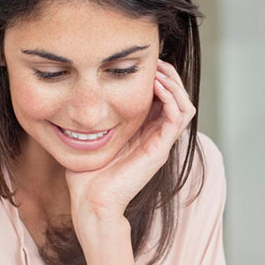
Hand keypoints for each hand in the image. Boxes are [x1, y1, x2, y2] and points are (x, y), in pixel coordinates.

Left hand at [65, 59, 195, 226]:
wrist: (91, 203)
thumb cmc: (86, 176)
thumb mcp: (90, 138)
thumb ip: (94, 119)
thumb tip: (79, 97)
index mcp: (143, 133)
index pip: (163, 99)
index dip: (159, 78)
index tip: (142, 63)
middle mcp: (156, 137)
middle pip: (178, 99)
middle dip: (169, 76)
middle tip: (154, 61)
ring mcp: (161, 143)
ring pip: (184, 105)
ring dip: (174, 84)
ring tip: (157, 71)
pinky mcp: (160, 149)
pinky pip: (178, 117)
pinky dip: (171, 97)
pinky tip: (155, 86)